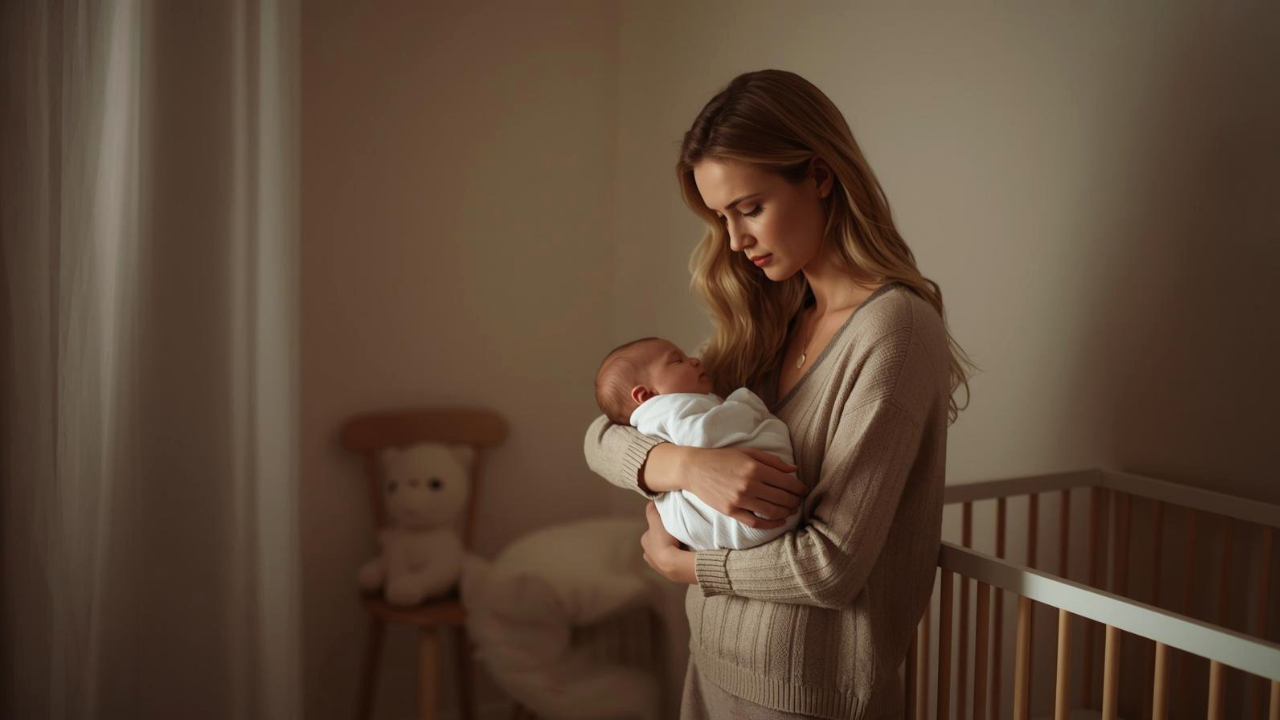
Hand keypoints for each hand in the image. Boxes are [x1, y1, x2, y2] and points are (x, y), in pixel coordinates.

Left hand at [641, 502, 695, 583]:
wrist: (674, 563)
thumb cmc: (663, 541)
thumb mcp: (656, 521)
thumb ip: (652, 512)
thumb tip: (651, 502)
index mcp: (645, 542)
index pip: (652, 532)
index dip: (660, 528)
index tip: (669, 526)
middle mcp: (648, 555)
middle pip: (658, 543)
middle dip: (666, 540)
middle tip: (678, 536)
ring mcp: (657, 566)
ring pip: (665, 554)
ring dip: (672, 550)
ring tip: (683, 546)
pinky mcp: (668, 574)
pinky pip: (673, 563)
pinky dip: (676, 559)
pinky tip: (684, 555)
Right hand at [684, 447, 805, 528]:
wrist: (694, 469)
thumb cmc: (723, 458)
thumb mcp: (748, 452)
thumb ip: (773, 461)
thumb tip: (794, 469)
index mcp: (755, 468)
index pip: (786, 482)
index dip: (799, 488)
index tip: (803, 490)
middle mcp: (749, 485)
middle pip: (782, 498)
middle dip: (795, 501)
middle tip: (799, 501)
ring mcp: (740, 500)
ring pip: (772, 512)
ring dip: (787, 513)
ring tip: (792, 510)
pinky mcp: (731, 511)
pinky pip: (756, 522)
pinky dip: (771, 525)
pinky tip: (779, 521)